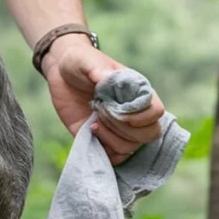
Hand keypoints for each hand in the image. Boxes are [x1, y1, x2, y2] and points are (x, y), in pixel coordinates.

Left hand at [41, 35, 164, 164]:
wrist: (62, 73)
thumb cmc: (80, 62)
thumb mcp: (86, 61)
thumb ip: (97, 70)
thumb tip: (105, 78)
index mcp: (137, 92)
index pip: (156, 111)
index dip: (142, 116)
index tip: (120, 110)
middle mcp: (133, 112)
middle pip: (150, 134)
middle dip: (124, 128)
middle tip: (102, 113)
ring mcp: (119, 128)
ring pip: (131, 148)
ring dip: (112, 138)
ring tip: (94, 122)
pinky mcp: (103, 139)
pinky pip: (114, 157)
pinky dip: (104, 149)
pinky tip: (90, 130)